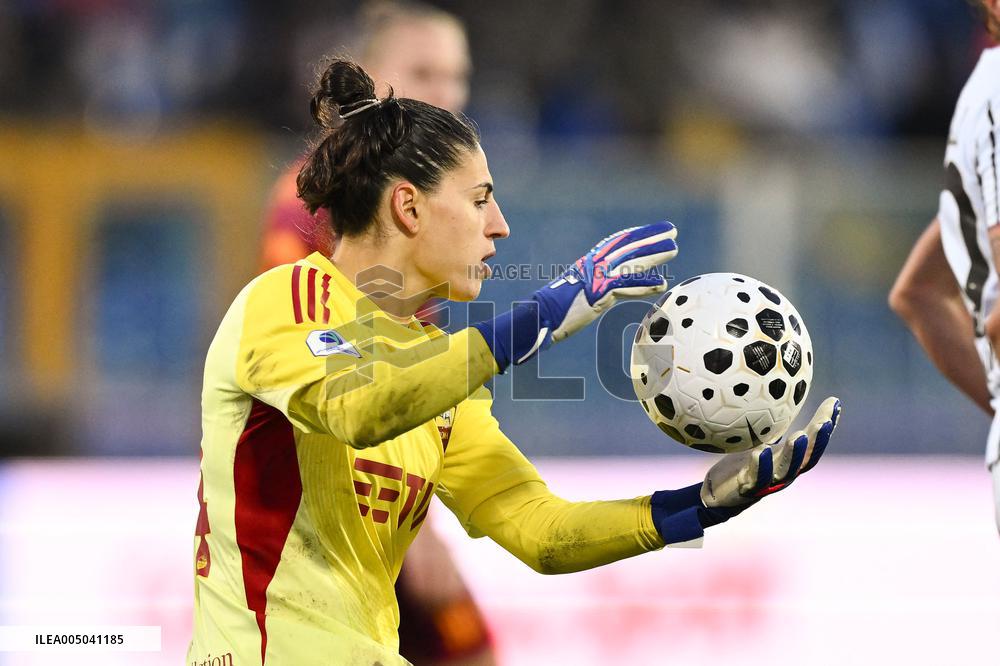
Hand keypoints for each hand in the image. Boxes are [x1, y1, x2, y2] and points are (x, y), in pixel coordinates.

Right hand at [473, 221, 677, 370]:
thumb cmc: (552, 310)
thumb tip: (600, 294)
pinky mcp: (598, 293)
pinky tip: (661, 284)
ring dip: (654, 254)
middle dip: (650, 237)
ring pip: (630, 262)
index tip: (652, 230)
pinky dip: (644, 285)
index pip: (616, 242)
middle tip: (671, 230)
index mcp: (588, 263)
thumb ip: (592, 290)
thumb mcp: (575, 295)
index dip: (636, 234)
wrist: (538, 316)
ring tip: (673, 248)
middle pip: (627, 246)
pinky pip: (626, 286)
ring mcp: (596, 278)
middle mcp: (593, 265)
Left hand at [651, 397, 840, 545]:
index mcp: (789, 460)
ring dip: (794, 454)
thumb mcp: (761, 440)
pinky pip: (755, 478)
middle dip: (818, 441)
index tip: (835, 403)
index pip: (813, 443)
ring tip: (799, 436)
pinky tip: (760, 451)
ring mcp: (767, 483)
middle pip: (806, 458)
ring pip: (785, 470)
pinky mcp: (748, 489)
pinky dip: (760, 465)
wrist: (720, 493)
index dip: (826, 426)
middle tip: (823, 422)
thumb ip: (774, 425)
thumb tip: (781, 394)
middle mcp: (784, 473)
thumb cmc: (743, 464)